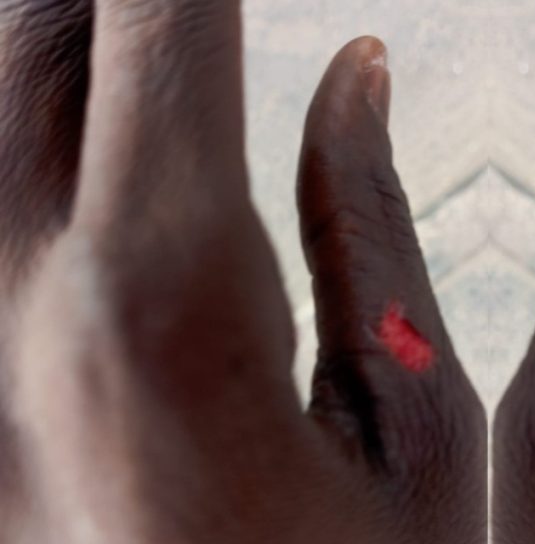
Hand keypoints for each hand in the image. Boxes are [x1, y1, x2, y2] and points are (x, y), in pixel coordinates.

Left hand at [0, 3, 484, 543]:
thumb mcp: (419, 434)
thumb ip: (375, 230)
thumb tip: (355, 74)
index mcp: (165, 308)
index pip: (159, 21)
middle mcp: (8, 321)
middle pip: (28, 40)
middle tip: (189, 3)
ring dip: (59, 48)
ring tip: (145, 47)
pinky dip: (28, 148)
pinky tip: (85, 156)